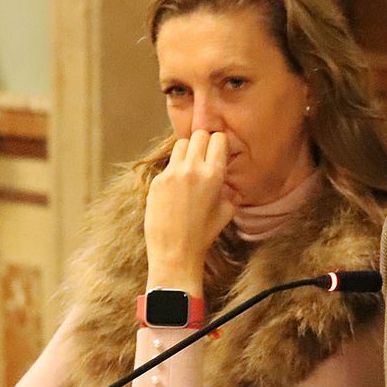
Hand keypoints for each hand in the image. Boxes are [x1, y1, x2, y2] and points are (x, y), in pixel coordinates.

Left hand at [143, 130, 235, 292]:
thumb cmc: (203, 234)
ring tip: (189, 168)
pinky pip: (169, 164)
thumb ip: (228, 188)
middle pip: (199, 135)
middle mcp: (193, 169)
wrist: (175, 251)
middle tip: (203, 156)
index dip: (219, 143)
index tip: (217, 151)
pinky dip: (174, 170)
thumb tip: (224, 175)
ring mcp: (172, 174)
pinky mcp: (158, 180)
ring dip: (187, 151)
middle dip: (203, 143)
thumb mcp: (227, 211)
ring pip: (181, 144)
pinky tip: (176, 187)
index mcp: (214, 175)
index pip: (218, 139)